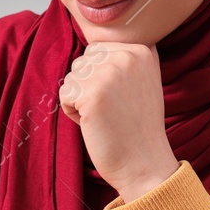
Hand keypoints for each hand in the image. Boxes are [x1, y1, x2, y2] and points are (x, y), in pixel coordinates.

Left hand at [58, 43, 179, 200]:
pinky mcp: (92, 93)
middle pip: (82, 62)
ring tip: (104, 116)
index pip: (98, 50)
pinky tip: (94, 123)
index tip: (122, 98)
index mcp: (141, 49)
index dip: (101, 77)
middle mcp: (127, 55)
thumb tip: (92, 46)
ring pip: (72, 77)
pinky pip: (64, 94)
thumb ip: (123, 58)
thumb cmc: (138, 126)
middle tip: (112, 110)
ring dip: (80, 99)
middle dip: (88, 87)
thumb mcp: (142, 80)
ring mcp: (109, 73)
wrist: (145, 163)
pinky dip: (72, 112)